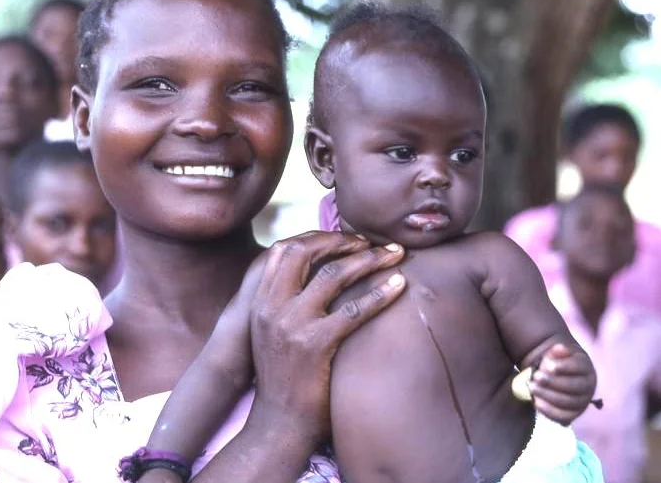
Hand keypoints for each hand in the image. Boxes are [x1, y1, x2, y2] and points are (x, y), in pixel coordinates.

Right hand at [246, 231, 405, 444]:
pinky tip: (399, 286)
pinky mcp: (315, 345)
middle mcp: (272, 306)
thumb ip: (285, 302)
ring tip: (395, 254)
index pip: (284, 249)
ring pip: (334, 274)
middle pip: (306, 252)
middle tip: (372, 242)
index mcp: (260, 301)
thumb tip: (317, 274)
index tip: (345, 239)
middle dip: (342, 240)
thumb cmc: (282, 378)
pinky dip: (380, 293)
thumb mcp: (270, 332)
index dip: (317, 237)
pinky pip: (354, 310)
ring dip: (369, 259)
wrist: (277, 424)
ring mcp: (292, 324)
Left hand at [529, 343, 596, 424]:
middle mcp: (588, 386)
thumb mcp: (556, 353)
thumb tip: (559, 348)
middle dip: (553, 382)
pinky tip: (536, 401)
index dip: (564, 367)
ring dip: (548, 395)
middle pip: (574, 386)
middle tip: (536, 376)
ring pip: (568, 402)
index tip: (548, 365)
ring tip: (532, 387)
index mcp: (585, 368)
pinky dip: (549, 410)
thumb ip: (557, 350)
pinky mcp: (573, 414)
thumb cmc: (556, 362)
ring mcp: (582, 402)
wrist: (555, 376)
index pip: (579, 367)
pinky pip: (563, 416)